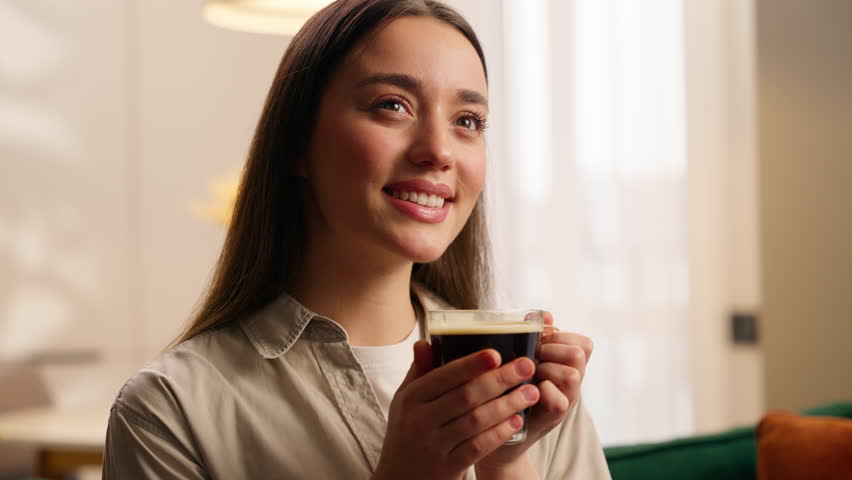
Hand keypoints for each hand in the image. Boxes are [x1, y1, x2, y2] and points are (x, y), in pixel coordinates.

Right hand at [373, 341, 540, 479]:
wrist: (399, 478)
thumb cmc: (406, 432)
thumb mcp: (404, 401)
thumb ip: (418, 373)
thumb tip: (425, 342)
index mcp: (411, 397)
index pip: (445, 375)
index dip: (472, 364)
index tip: (497, 353)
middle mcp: (420, 420)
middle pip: (466, 395)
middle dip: (500, 379)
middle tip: (527, 366)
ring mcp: (434, 445)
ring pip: (477, 420)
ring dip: (508, 404)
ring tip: (531, 392)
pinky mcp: (448, 467)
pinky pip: (479, 446)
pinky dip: (500, 432)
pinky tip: (517, 421)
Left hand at [475, 311, 593, 473]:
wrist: (496, 426)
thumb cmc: (509, 385)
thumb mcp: (521, 356)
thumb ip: (533, 335)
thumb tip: (545, 314)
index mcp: (567, 363)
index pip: (584, 342)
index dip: (561, 336)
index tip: (539, 341)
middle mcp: (573, 381)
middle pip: (579, 354)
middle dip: (551, 350)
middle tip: (531, 357)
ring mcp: (566, 400)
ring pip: (573, 375)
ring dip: (546, 369)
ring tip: (527, 373)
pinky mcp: (554, 418)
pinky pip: (559, 401)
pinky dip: (542, 392)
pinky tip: (527, 390)